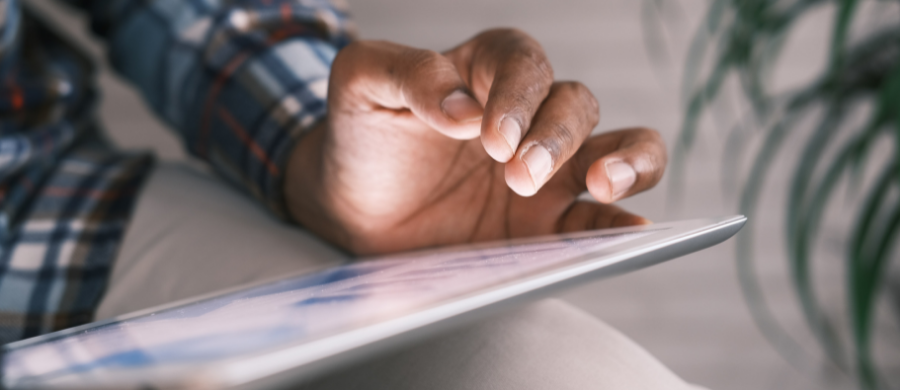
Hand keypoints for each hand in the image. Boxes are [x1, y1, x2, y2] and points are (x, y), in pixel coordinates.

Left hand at [285, 29, 666, 254]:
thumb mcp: (362, 86)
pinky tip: (631, 228)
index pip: (523, 64)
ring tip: (605, 185)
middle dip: (554, 137)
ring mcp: (547, 169)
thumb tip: (462, 107)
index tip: (490, 136)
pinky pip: (601, 217)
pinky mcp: (548, 221)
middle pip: (574, 105)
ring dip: (626, 160)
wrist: (354, 206)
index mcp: (486, 71)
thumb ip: (407, 74)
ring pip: (618, 146)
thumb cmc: (364, 135)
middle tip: (518, 175)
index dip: (517, 96)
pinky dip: (622, 220)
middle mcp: (527, 115)